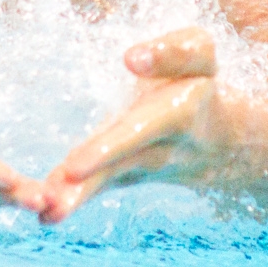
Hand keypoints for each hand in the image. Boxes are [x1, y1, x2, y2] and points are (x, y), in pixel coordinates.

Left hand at [40, 27, 221, 222]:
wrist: (221, 140)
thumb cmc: (200, 82)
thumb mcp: (200, 54)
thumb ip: (172, 52)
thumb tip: (133, 58)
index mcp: (180, 109)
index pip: (162, 109)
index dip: (146, 97)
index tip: (127, 68)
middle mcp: (164, 144)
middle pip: (133, 151)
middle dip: (104, 158)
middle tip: (72, 169)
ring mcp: (145, 166)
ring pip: (114, 179)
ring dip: (83, 192)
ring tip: (51, 204)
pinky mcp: (126, 177)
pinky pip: (102, 189)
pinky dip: (75, 201)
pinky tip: (47, 215)